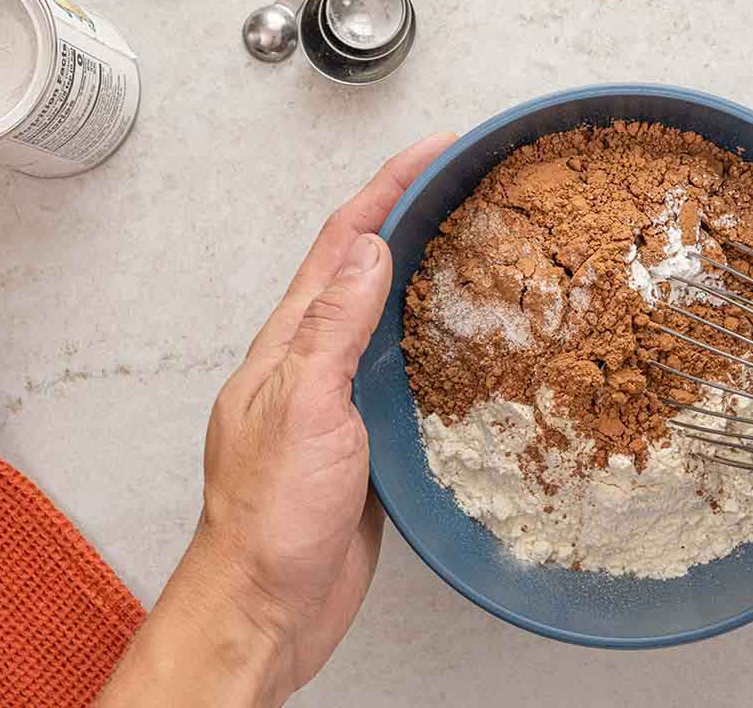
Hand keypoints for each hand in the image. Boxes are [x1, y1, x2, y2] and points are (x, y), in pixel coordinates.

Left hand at [98, 133, 457, 706]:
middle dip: (414, 216)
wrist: (271, 601)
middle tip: (470, 188)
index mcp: (292, 342)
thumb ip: (334, 330)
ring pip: (391, 317)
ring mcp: (343, 397)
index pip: (343, 242)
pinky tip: (472, 344)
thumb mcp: (303, 409)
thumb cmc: (273, 515)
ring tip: (481, 248)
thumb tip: (371, 251)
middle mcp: (315, 360)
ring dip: (429, 274)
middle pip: (367, 268)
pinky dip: (439, 341)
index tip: (436, 149)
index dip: (388, 187)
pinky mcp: (370, 437)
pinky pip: (406, 370)